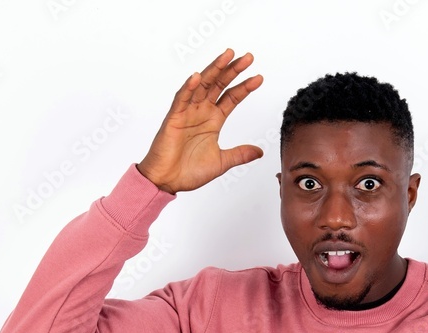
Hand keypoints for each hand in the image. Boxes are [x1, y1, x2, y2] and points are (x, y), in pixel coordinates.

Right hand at [137, 48, 263, 193]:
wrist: (167, 181)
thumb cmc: (188, 171)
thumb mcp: (222, 162)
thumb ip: (240, 154)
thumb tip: (260, 152)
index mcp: (213, 120)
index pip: (231, 98)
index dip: (244, 87)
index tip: (259, 78)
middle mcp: (201, 112)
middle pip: (219, 85)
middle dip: (233, 70)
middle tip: (248, 57)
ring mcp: (187, 113)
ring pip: (202, 85)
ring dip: (214, 70)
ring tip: (227, 55)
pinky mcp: (173, 118)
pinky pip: (181, 100)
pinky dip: (188, 88)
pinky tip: (197, 77)